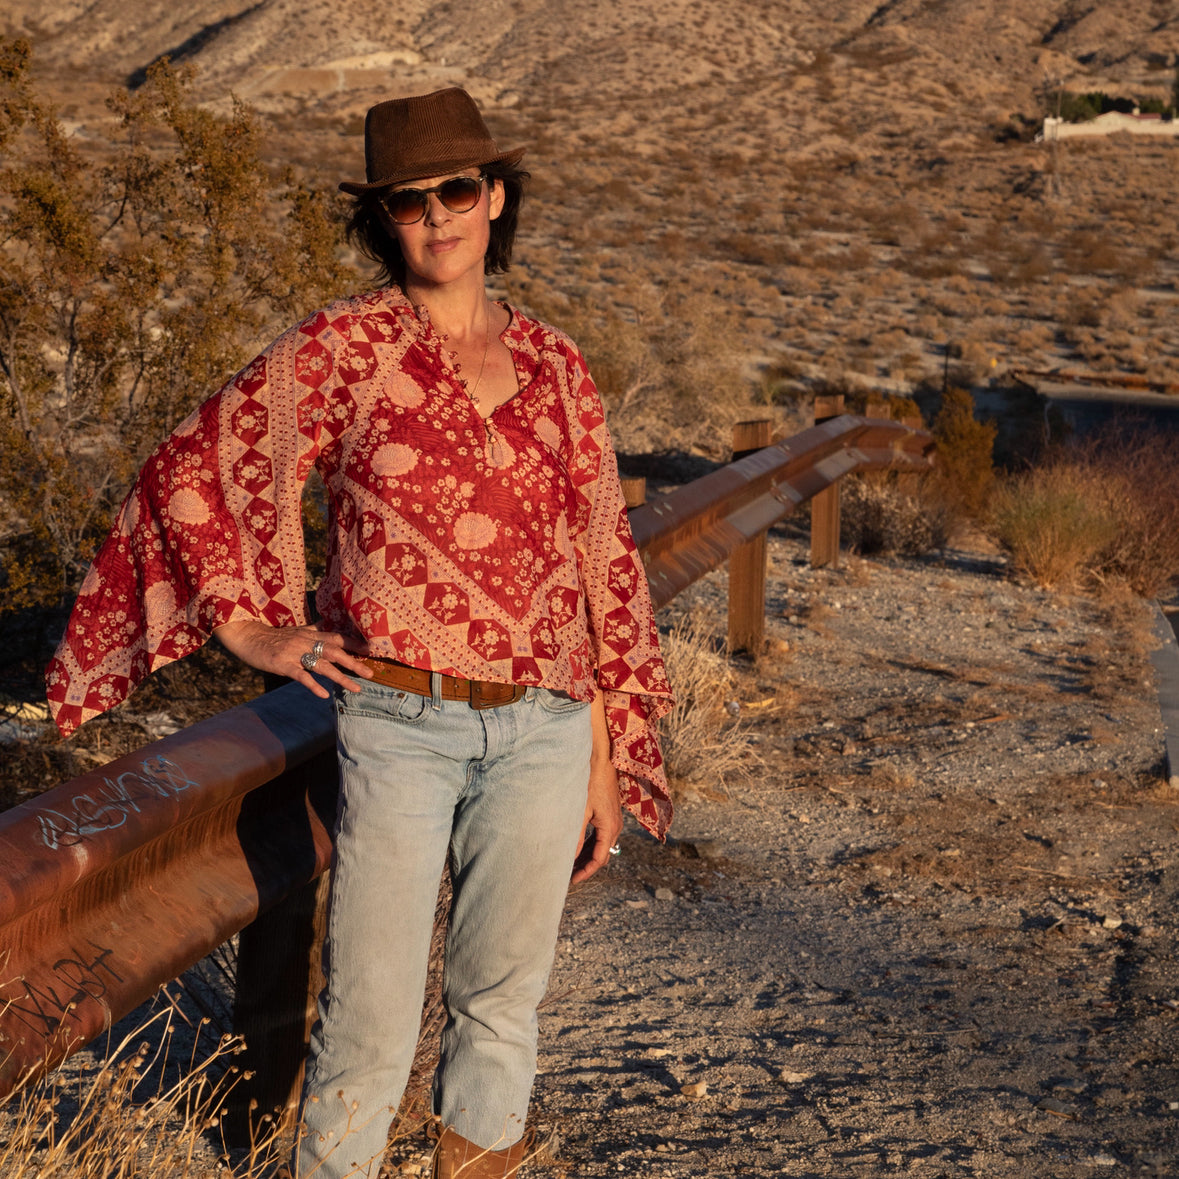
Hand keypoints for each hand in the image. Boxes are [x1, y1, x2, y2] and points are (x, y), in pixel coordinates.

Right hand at [213, 620, 372, 699]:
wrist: (247, 636)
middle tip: (370, 674)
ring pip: (322, 665)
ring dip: (341, 677)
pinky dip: (313, 685)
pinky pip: (301, 675)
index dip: (355, 643)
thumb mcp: (295, 631)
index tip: (372, 651)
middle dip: (354, 663)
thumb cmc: (273, 636)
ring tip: (356, 688)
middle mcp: (306, 641)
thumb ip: (312, 629)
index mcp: (310, 634)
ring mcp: (294, 653)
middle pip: (335, 652)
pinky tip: (324, 694)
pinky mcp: (283, 664)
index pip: (337, 637)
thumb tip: (325, 624)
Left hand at [571, 755, 622, 885]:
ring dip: (589, 856)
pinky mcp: (610, 814)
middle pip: (603, 855)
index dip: (586, 872)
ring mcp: (614, 820)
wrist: (601, 760)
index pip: (600, 859)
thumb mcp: (580, 810)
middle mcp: (615, 826)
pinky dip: (591, 845)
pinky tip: (578, 847)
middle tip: (570, 875)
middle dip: (587, 867)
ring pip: (602, 846)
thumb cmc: (590, 782)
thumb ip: (575, 835)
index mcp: (610, 828)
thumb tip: (569, 858)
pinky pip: (602, 836)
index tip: (572, 880)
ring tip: (572, 864)